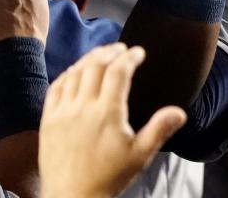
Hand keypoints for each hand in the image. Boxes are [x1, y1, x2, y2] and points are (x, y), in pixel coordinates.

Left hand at [40, 44, 186, 197]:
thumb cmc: (108, 178)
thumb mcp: (140, 155)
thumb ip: (159, 129)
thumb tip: (179, 112)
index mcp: (107, 113)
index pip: (118, 71)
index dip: (130, 57)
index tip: (138, 52)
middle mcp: (83, 108)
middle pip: (95, 65)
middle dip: (110, 52)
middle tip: (121, 49)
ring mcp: (62, 113)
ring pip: (75, 73)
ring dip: (89, 59)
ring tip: (101, 56)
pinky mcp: (47, 121)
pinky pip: (56, 88)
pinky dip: (68, 74)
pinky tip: (76, 72)